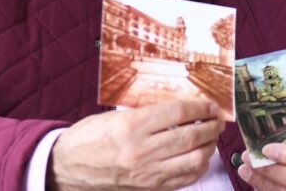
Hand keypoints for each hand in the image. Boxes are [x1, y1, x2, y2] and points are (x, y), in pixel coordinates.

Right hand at [47, 99, 222, 190]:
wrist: (68, 168)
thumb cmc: (89, 137)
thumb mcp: (115, 116)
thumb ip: (147, 113)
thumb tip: (181, 107)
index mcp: (132, 125)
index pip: (178, 112)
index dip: (200, 106)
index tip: (210, 104)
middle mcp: (142, 150)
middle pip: (191, 135)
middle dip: (211, 126)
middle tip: (217, 119)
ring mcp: (147, 173)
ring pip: (193, 160)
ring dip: (209, 147)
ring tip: (211, 137)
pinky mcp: (149, 189)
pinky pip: (184, 179)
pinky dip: (198, 167)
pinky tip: (199, 156)